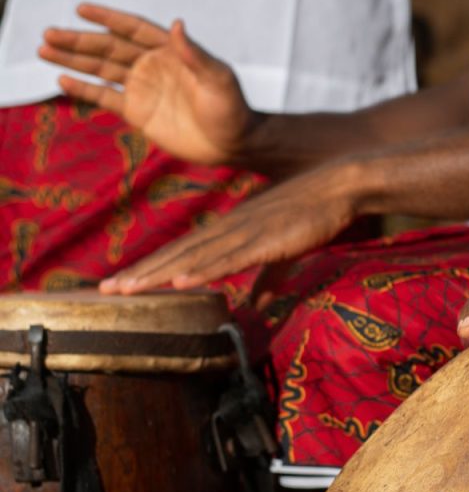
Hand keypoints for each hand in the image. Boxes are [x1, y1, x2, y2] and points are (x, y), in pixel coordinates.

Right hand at [38, 3, 257, 165]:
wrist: (233, 145)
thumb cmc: (232, 109)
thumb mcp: (218, 79)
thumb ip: (195, 55)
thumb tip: (177, 24)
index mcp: (171, 52)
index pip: (133, 29)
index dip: (108, 18)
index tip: (82, 8)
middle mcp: (153, 66)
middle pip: (109, 47)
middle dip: (79, 40)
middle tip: (49, 33)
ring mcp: (144, 88)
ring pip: (102, 69)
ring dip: (74, 60)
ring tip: (43, 49)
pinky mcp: (138, 112)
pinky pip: (106, 97)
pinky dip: (85, 89)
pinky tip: (62, 79)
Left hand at [98, 165, 360, 294]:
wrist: (340, 185)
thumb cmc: (313, 214)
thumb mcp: (284, 251)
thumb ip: (268, 279)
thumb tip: (256, 306)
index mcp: (231, 229)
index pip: (183, 253)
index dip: (151, 268)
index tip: (121, 286)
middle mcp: (229, 228)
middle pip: (178, 254)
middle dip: (141, 273)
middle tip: (106, 292)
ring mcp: (246, 232)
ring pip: (195, 257)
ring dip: (159, 273)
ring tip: (127, 289)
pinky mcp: (267, 239)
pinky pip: (230, 258)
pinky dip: (204, 269)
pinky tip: (181, 280)